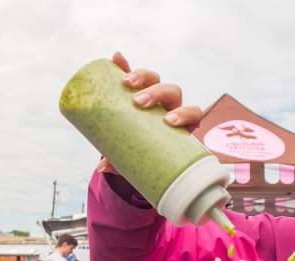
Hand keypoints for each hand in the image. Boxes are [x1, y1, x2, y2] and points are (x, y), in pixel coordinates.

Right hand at [97, 52, 202, 174]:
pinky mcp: (136, 90)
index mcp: (179, 126)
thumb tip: (102, 167)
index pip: (192, 113)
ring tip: (125, 82)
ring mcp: (153, 96)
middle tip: (138, 102)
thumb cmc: (143, 159)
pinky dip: (125, 66)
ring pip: (155, 79)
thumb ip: (122, 165)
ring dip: (142, 76)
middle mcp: (169, 107)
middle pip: (171, 91)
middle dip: (157, 93)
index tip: (169, 122)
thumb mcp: (136, 163)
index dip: (185, 114)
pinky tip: (116, 59)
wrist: (137, 148)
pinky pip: (132, 74)